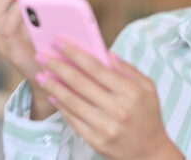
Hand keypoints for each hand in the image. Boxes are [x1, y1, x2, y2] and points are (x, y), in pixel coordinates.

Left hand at [39, 41, 183, 159]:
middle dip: (57, 66)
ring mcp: (105, 126)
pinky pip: (73, 119)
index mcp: (130, 92)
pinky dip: (60, 106)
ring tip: (41, 75)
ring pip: (72, 101)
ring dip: (53, 86)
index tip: (58, 42)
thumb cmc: (148, 115)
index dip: (75, 53)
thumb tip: (106, 52)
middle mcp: (117, 109)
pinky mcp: (96, 140)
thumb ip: (128, 69)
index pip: (96, 68)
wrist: (150, 152)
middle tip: (41, 56)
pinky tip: (52, 95)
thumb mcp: (147, 87)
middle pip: (80, 83)